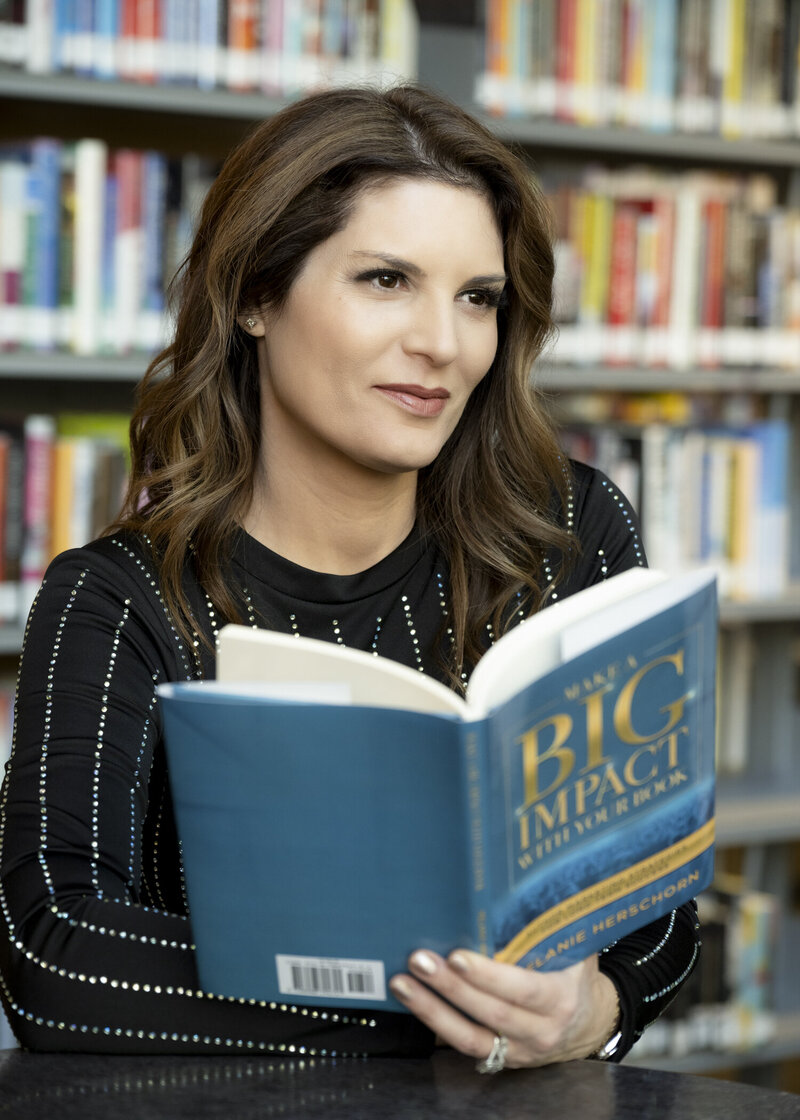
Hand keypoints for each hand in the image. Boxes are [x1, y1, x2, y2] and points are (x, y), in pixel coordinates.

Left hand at [389, 949, 619, 1068]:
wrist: (590, 1023)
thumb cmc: (575, 975)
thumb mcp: (575, 949)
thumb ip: (552, 927)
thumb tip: (523, 886)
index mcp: (561, 998)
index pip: (523, 989)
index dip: (488, 976)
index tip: (457, 956)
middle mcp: (541, 1030)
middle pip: (490, 1012)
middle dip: (450, 986)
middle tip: (418, 959)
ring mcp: (519, 1050)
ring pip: (469, 1036)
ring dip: (431, 1009)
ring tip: (402, 982)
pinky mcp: (500, 1059)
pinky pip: (464, 1044)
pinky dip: (435, 1023)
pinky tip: (414, 1000)